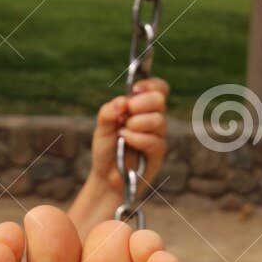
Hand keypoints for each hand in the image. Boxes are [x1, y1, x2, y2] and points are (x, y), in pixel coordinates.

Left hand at [89, 76, 169, 193]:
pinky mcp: (158, 153)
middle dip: (140, 103)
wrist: (106, 177)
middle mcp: (153, 119)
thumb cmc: (107, 150)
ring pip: (158, 120)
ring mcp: (158, 135)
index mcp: (142, 108)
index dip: (150, 84)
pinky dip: (136, 139)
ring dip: (136, 124)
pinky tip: (125, 142)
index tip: (135, 90)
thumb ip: (109, 111)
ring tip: (122, 133)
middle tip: (125, 115)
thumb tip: (123, 102)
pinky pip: (154, 140)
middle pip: (159, 99)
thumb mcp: (101, 127)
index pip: (158, 88)